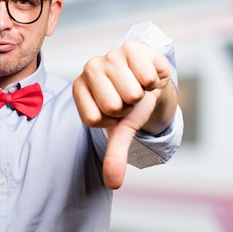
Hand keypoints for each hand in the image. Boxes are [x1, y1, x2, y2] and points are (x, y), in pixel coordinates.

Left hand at [72, 40, 176, 188]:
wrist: (152, 81)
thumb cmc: (130, 106)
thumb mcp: (121, 130)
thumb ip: (114, 155)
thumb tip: (114, 184)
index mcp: (79, 88)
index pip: (93, 119)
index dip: (111, 121)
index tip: (115, 112)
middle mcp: (89, 69)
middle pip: (113, 106)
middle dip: (127, 108)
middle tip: (128, 99)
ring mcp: (110, 55)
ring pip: (132, 93)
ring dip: (141, 94)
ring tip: (137, 86)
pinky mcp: (132, 47)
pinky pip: (146, 77)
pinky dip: (153, 81)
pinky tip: (147, 75)